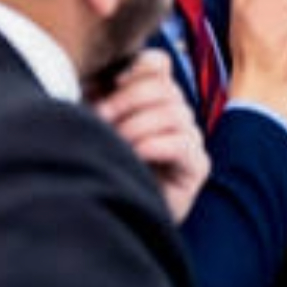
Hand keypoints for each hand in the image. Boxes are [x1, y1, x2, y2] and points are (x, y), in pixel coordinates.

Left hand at [90, 49, 208, 221]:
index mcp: (149, 98)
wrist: (105, 222)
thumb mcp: (88, 125)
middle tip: (100, 119)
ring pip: (173, 112)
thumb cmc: (95, 169)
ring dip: (137, 126)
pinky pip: (183, 143)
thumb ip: (93, 97)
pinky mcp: (197, 166)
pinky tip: (136, 155)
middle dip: (127, 100)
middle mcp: (174, 113)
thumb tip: (93, 72)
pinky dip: (156, 145)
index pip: (158, 64)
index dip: (139, 65)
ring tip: (116, 144)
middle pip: (164, 85)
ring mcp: (189, 138)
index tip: (111, 80)